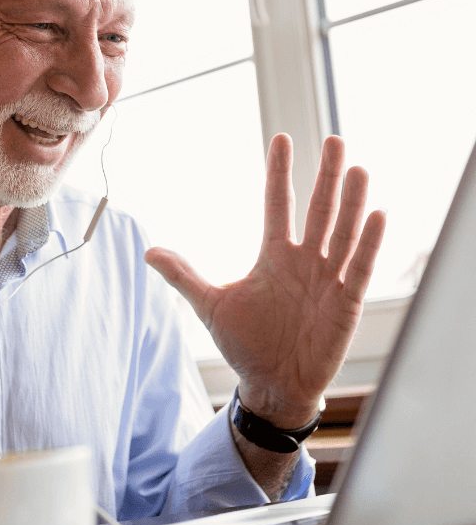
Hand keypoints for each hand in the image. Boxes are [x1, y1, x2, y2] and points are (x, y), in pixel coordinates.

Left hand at [146, 134, 385, 428]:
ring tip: (357, 168)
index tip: (281, 139)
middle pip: (319, 209)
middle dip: (326, 175)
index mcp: (274, 256)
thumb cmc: (245, 344)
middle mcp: (304, 261)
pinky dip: (368, 242)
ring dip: (352, 201)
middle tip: (334, 140)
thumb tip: (148, 252)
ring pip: (343, 232)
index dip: (279, 173)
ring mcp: (327, 279)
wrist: (272, 385)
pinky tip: (376, 214)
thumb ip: (184, 276)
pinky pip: (359, 267)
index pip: (278, 204)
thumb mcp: (211, 305)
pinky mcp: (346, 303)